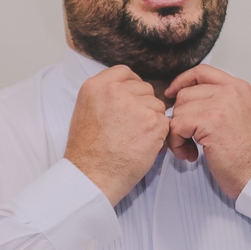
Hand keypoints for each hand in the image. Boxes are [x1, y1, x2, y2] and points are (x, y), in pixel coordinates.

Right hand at [65, 65, 169, 206]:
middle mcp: (115, 91)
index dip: (132, 88)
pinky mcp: (152, 123)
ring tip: (135, 140)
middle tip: (131, 128)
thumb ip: (105, 96)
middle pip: (144, 89)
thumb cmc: (87, 152)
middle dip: (143, 106)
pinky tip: (143, 147)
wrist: (91, 176)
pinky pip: (165, 123)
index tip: (131, 102)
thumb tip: (126, 91)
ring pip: (157, 106)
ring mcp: (135, 106)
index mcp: (96, 86)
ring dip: (152, 122)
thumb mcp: (85, 111)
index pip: (125, 73)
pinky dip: (159, 136)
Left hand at [164, 65, 250, 197]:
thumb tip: (186, 99)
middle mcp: (230, 91)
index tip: (172, 93)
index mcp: (238, 87)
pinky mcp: (209, 121)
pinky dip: (177, 142)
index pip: (202, 72)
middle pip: (185, 94)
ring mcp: (220, 104)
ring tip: (191, 149)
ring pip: (179, 111)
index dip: (182, 81)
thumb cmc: (248, 154)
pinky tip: (190, 154)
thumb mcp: (239, 116)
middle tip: (189, 139)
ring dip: (178, 133)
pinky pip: (177, 126)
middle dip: (180, 118)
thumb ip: (218, 102)